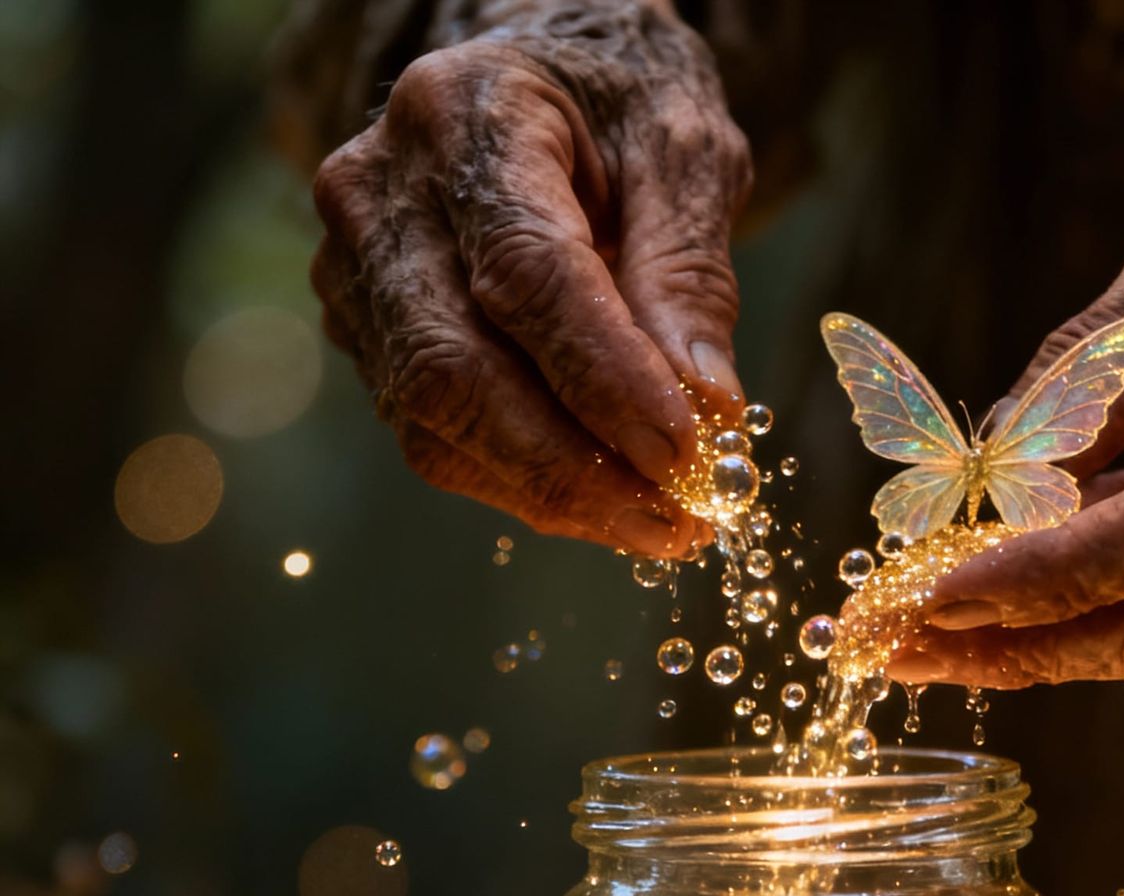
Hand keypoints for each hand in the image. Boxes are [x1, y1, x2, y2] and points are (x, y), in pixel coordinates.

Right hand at [310, 3, 750, 555]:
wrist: (535, 82)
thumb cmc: (618, 108)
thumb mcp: (683, 154)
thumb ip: (690, 276)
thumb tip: (708, 410)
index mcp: (466, 116)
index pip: (528, 272)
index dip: (607, 380)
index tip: (686, 455)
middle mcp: (381, 193)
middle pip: (456, 367)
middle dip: (575, 469)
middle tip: (678, 525)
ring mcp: (356, 270)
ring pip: (436, 420)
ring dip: (554, 494)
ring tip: (655, 524)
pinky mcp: (366, 333)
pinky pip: (436, 437)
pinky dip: (525, 485)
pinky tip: (603, 498)